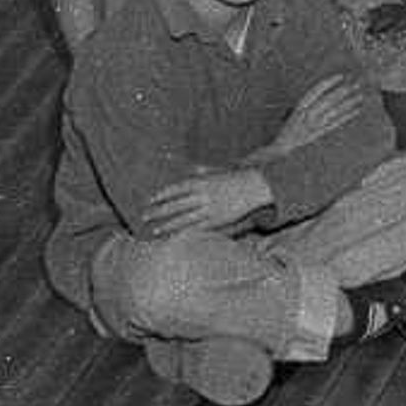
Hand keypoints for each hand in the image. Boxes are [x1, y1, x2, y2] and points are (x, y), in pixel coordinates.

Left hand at [145, 165, 275, 237]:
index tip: (151, 200)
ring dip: (168, 225)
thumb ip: (206, 171)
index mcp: (203, 182)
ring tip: (155, 230)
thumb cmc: (241, 177)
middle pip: (176, 205)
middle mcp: (203, 195)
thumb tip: (194, 168)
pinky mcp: (218, 219)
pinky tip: (176, 237)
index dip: (162, 195)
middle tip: (145, 217)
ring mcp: (210, 208)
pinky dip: (185, 232)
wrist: (260, 185)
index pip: (177, 189)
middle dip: (159, 211)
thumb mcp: (223, 170)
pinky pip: (198, 227)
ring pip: (184, 218)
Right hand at [267, 77, 372, 151]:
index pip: (315, 91)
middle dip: (343, 91)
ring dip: (348, 103)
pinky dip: (347, 116)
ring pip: (335, 111)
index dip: (328, 82)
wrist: (280, 146)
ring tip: (359, 95)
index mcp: (299, 107)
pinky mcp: (320, 133)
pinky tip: (356, 110)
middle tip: (356, 83)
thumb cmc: (285, 126)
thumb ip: (306, 103)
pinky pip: (336, 123)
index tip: (340, 76)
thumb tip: (320, 91)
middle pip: (328, 100)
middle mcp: (308, 115)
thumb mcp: (292, 111)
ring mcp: (315, 124)